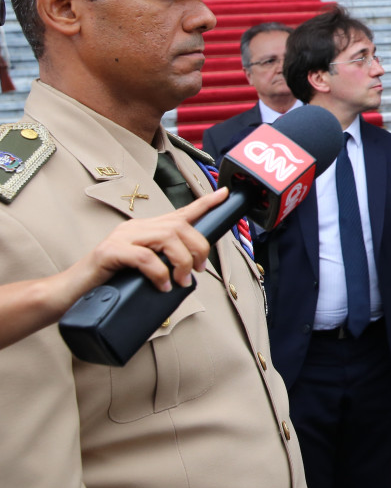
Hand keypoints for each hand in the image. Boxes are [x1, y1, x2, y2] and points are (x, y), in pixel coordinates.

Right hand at [73, 187, 223, 292]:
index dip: (204, 203)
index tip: (224, 195)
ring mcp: (121, 237)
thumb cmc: (109, 283)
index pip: (180, 212)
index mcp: (145, 230)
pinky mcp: (109, 252)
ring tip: (180, 281)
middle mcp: (135, 228)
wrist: (70, 293)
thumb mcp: (143, 272)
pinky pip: (145, 257)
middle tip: (195, 272)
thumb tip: (188, 276)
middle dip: (197, 249)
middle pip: (180, 226)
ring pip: (167, 237)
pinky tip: (162, 286)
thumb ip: (163, 266)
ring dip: (181, 261)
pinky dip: (159, 273)